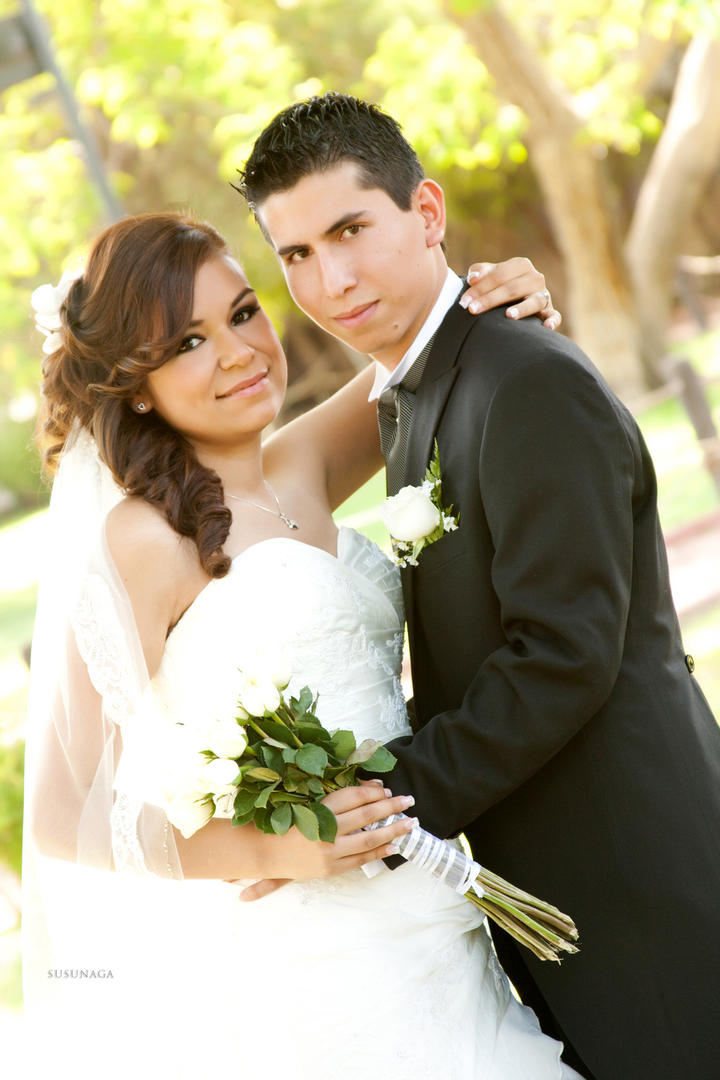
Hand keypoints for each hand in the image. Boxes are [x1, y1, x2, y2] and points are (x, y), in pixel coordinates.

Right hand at [237, 782, 415, 900]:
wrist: (265, 852)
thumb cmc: (287, 823)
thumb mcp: (308, 803)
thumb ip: (337, 797)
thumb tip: (371, 788)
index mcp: (318, 809)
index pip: (354, 796)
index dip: (373, 792)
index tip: (387, 790)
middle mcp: (325, 829)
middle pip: (365, 815)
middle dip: (390, 806)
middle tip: (409, 800)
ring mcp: (329, 851)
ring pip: (368, 839)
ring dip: (392, 829)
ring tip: (410, 823)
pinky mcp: (330, 868)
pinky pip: (360, 860)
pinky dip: (379, 851)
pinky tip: (393, 845)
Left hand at [460, 258, 561, 329]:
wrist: (518, 295)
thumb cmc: (500, 284)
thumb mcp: (491, 275)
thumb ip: (480, 272)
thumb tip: (472, 278)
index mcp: (521, 265)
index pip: (498, 275)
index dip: (479, 288)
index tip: (463, 301)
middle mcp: (535, 278)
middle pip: (512, 288)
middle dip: (490, 299)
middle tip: (472, 310)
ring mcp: (544, 294)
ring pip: (534, 301)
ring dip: (523, 308)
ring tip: (508, 315)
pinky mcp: (550, 311)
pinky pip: (554, 316)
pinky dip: (552, 321)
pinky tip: (547, 327)